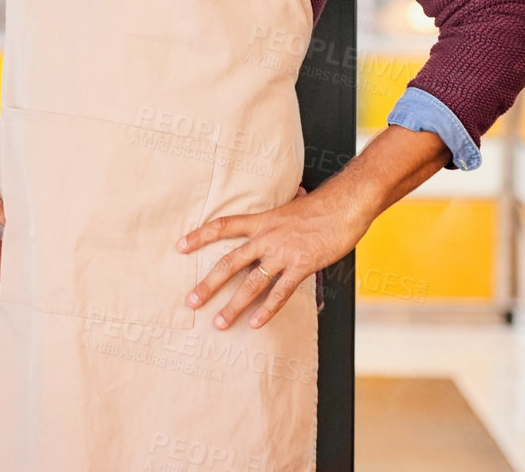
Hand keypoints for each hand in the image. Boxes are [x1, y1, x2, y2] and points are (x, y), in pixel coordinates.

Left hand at [177, 182, 365, 329]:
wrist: (345, 204)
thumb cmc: (322, 205)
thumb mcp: (293, 206)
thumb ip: (284, 213)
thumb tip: (289, 201)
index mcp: (262, 220)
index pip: (223, 226)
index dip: (200, 235)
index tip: (180, 246)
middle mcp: (266, 237)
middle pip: (229, 262)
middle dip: (208, 284)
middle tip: (191, 301)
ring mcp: (283, 253)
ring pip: (251, 283)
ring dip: (233, 305)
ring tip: (219, 322)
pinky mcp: (301, 266)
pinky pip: (280, 292)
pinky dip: (266, 309)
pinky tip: (254, 323)